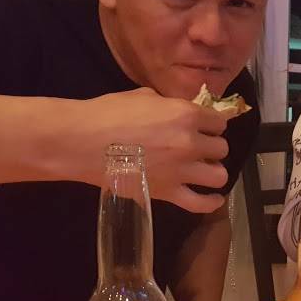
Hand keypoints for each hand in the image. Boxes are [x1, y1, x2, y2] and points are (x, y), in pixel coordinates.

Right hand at [76, 88, 229, 212]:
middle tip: (198, 149)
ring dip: (212, 171)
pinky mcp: (168, 193)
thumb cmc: (107, 113)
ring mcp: (181, 171)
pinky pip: (202, 204)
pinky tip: (214, 198)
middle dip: (211, 147)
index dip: (211, 125)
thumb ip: (168, 105)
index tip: (203, 128)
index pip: (218, 122)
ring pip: (219, 175)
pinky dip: (212, 202)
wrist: (79, 141)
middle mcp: (190, 143)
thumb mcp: (143, 97)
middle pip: (221, 148)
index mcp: (186, 115)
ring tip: (201, 170)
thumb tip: (177, 110)